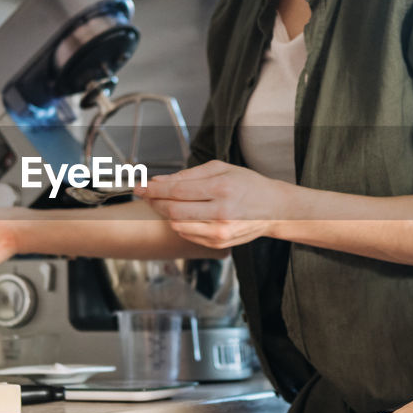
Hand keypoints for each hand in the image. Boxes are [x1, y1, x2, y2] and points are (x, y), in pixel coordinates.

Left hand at [136, 160, 289, 248]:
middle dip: (155, 202)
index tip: (140, 186)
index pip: (177, 190)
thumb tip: (159, 181)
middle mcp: (221, 212)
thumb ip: (188, 175)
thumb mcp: (221, 169)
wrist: (273, 208)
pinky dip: (179, 224)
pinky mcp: (218, 243)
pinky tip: (182, 214)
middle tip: (146, 194)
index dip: (154, 189)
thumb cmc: (247, 184)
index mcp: (222, 188)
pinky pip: (188, 234)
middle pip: (173, 211)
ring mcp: (220, 232)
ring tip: (164, 203)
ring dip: (165, 214)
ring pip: (178, 225)